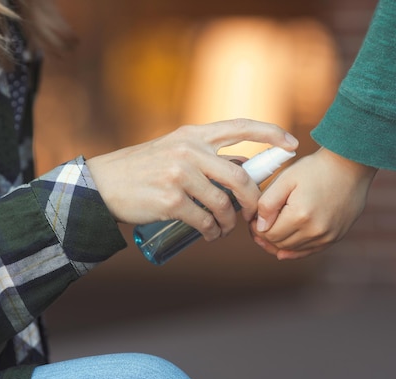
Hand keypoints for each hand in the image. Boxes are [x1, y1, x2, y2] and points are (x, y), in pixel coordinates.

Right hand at [86, 119, 297, 241]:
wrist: (103, 185)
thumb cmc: (143, 169)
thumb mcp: (175, 150)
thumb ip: (207, 156)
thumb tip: (245, 167)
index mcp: (193, 134)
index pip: (240, 126)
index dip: (270, 133)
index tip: (292, 144)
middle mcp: (189, 150)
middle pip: (240, 176)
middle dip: (253, 199)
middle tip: (254, 213)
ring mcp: (180, 175)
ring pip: (223, 204)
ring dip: (229, 222)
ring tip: (224, 229)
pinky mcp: (171, 200)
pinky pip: (205, 221)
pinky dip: (212, 232)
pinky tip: (210, 235)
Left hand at [250, 147, 376, 258]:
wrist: (350, 165)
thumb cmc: (315, 169)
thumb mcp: (286, 179)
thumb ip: (267, 203)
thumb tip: (259, 226)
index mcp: (300, 216)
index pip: (268, 234)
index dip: (256, 228)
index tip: (253, 219)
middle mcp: (315, 231)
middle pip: (280, 244)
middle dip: (266, 236)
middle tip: (259, 225)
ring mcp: (327, 236)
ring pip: (294, 250)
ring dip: (280, 243)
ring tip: (272, 230)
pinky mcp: (336, 237)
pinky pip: (310, 251)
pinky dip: (296, 250)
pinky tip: (285, 250)